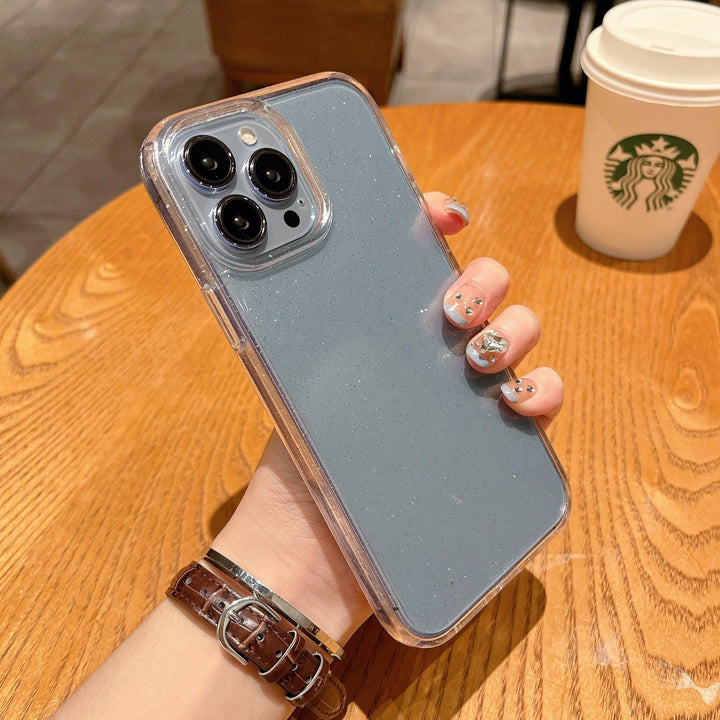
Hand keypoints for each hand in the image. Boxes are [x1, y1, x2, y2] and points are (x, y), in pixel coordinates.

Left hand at [213, 192, 563, 644]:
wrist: (310, 559)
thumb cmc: (293, 471)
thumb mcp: (293, 386)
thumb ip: (309, 325)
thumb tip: (302, 257)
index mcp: (383, 334)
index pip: (417, 262)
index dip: (435, 225)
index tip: (444, 215)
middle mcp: (429, 358)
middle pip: (482, 292)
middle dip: (481, 282)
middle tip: (454, 311)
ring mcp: (466, 399)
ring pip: (519, 336)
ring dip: (515, 329)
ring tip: (480, 358)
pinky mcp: (493, 444)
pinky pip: (540, 402)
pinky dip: (542, 390)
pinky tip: (516, 400)